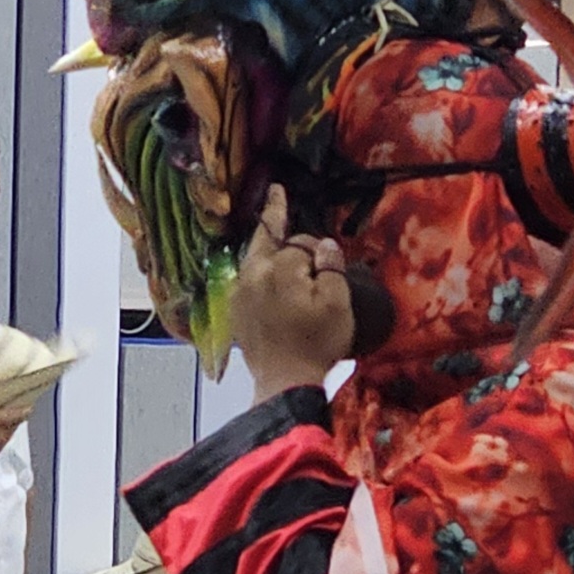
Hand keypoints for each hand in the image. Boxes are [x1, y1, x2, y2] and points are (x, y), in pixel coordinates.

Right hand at [0, 384, 26, 472]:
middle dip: (17, 415)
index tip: (28, 401)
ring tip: (3, 417)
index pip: (20, 415)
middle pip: (17, 424)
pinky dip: (0, 436)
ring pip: (10, 434)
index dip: (27, 408)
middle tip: (13, 406)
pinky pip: (2, 443)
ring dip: (9, 426)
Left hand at [228, 187, 354, 395]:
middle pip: (265, 238)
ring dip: (264, 242)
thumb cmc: (316, 343)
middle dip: (273, 215)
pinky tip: (263, 267)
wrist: (284, 381)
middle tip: (275, 192)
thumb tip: (324, 245)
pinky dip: (256, 266)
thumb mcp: (338, 304)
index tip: (327, 259)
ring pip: (253, 256)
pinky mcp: (235, 310)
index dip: (316, 249)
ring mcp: (239, 292)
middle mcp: (253, 273)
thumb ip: (331, 268)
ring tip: (270, 224)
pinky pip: (246, 277)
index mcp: (279, 268)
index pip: (300, 243)